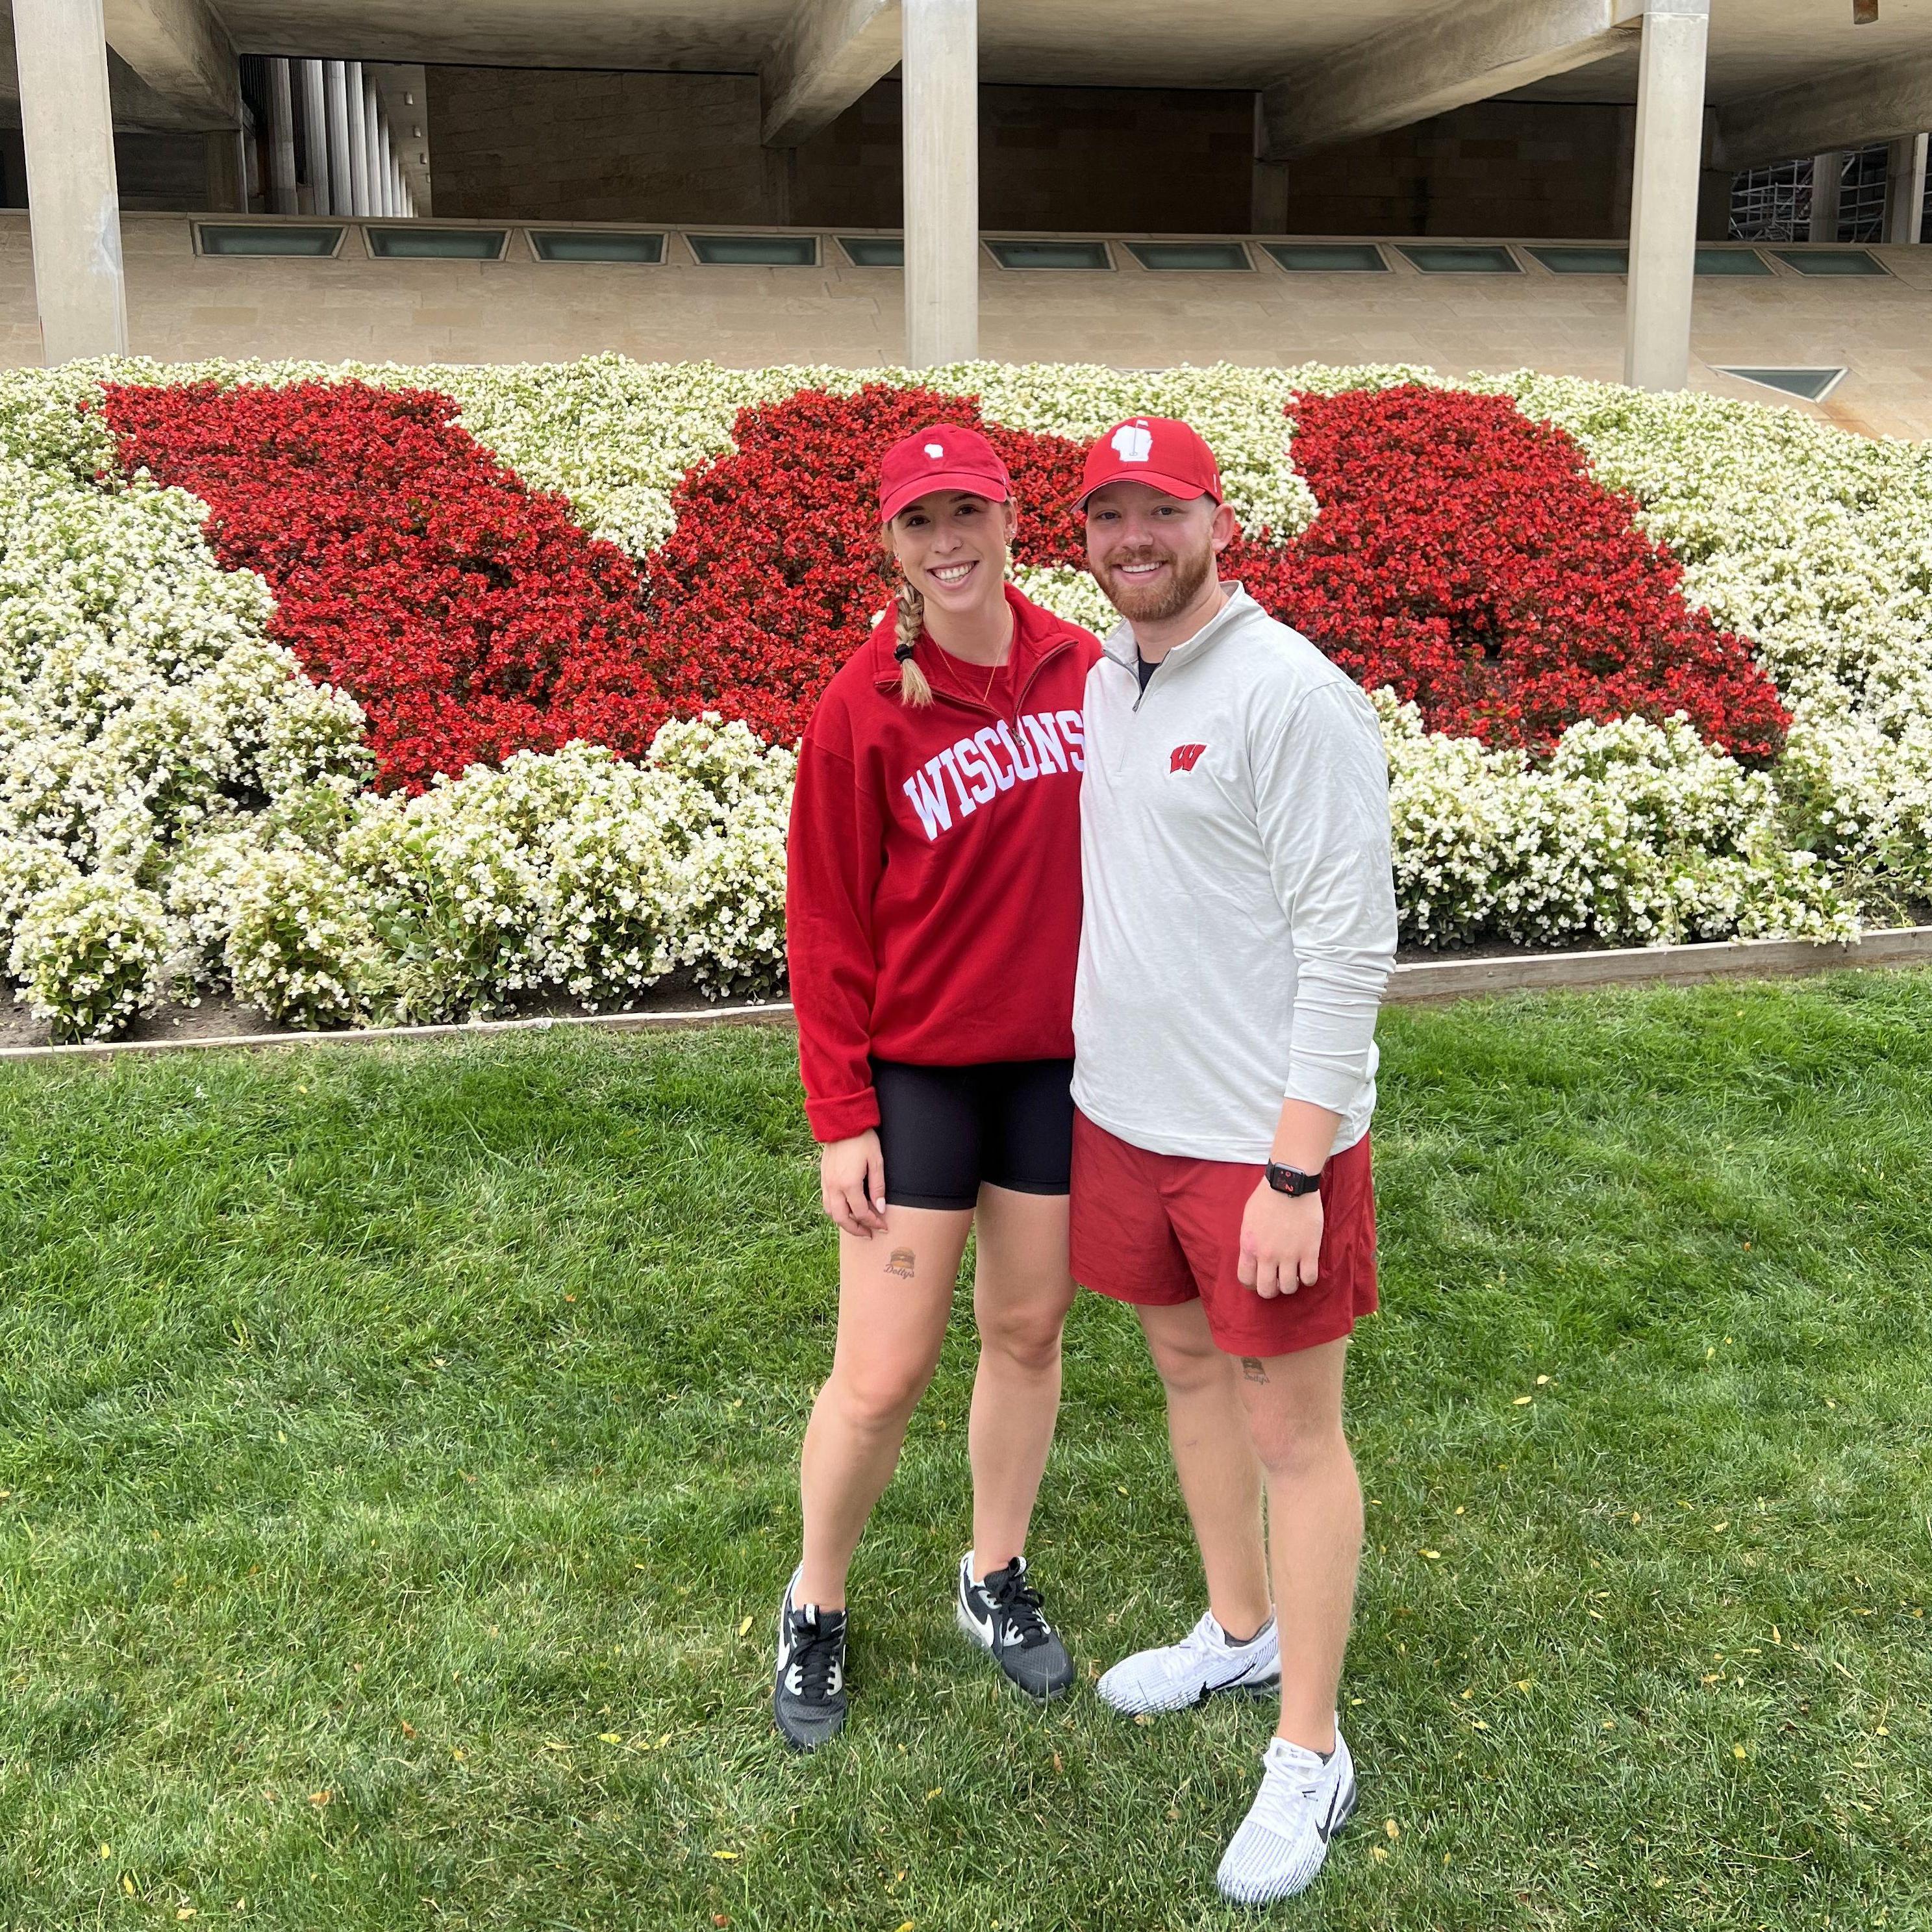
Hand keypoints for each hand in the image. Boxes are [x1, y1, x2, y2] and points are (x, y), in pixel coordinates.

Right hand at [820, 1130, 886, 1236]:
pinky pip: (826, 1202)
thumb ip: (878, 1187)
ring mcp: (826, 1183)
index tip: (883, 1227)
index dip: (874, 1223)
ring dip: (844, 1222)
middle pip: (842, 1219)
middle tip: (869, 1234)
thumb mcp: (876, 1161)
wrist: (842, 1123)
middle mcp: (834, 1187)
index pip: (862, 1213)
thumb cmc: (862, 1139)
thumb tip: (880, 1208)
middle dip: (856, 1230)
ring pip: (831, 1213)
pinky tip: (846, 1209)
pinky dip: (835, 1211)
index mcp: (849, 1184)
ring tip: (857, 1224)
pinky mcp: (823, 1178)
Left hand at [1237, 1180, 1322, 1298]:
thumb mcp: (1248, 1220)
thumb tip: (1253, 1258)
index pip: (1245, 1280)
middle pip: (1267, 1290)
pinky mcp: (1310, 1250)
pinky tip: (1307, 1268)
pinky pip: (1309, 1279)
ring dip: (1291, 1284)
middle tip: (1278, 1280)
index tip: (1260, 1279)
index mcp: (1249, 1246)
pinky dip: (1308, 1278)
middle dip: (1272, 1290)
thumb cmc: (1267, 1198)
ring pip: (1289, 1288)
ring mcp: (1289, 1254)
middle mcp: (1267, 1255)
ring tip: (1293, 1272)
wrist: (1290, 1183)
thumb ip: (1249, 1242)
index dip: (1253, 1284)